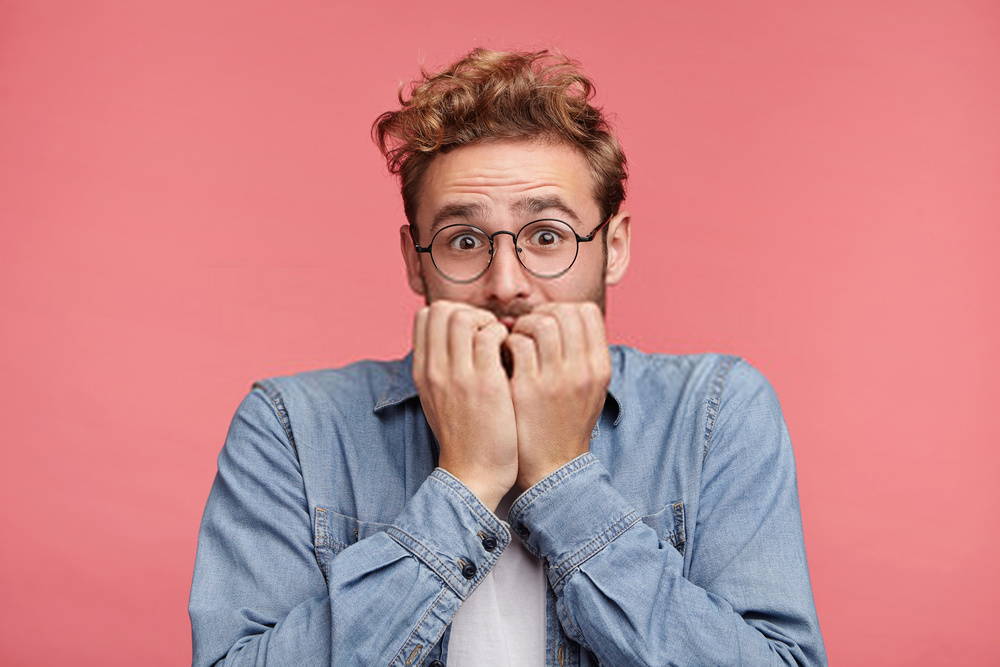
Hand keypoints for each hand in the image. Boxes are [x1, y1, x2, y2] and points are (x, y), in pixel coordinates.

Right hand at [412, 300, 518, 510]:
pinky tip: (512, 353)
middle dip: (468, 311)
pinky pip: (490, 335)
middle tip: (487, 332)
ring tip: (500, 342)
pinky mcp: (485, 384)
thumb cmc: (464, 438)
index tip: (471, 331)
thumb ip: (441, 369)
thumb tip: (454, 342)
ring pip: (462, 316)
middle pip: (441, 309)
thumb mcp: (438, 400)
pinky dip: (504, 335)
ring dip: (486, 320)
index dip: (451, 313)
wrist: (472, 475)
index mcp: (422, 371)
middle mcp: (435, 369)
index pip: (425, 316)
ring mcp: (458, 375)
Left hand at [502, 302, 611, 492]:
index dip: (564, 309)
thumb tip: (565, 320)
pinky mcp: (528, 389)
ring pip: (541, 323)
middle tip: (527, 328)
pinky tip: (505, 355)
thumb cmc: (566, 425)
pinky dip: (508, 343)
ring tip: (515, 340)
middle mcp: (582, 370)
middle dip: (541, 313)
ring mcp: (556, 379)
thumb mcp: (590, 389)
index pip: (587, 312)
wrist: (553, 468)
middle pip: (564, 312)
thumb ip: (583, 355)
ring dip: (522, 325)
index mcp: (599, 367)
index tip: (549, 322)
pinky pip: (518, 344)